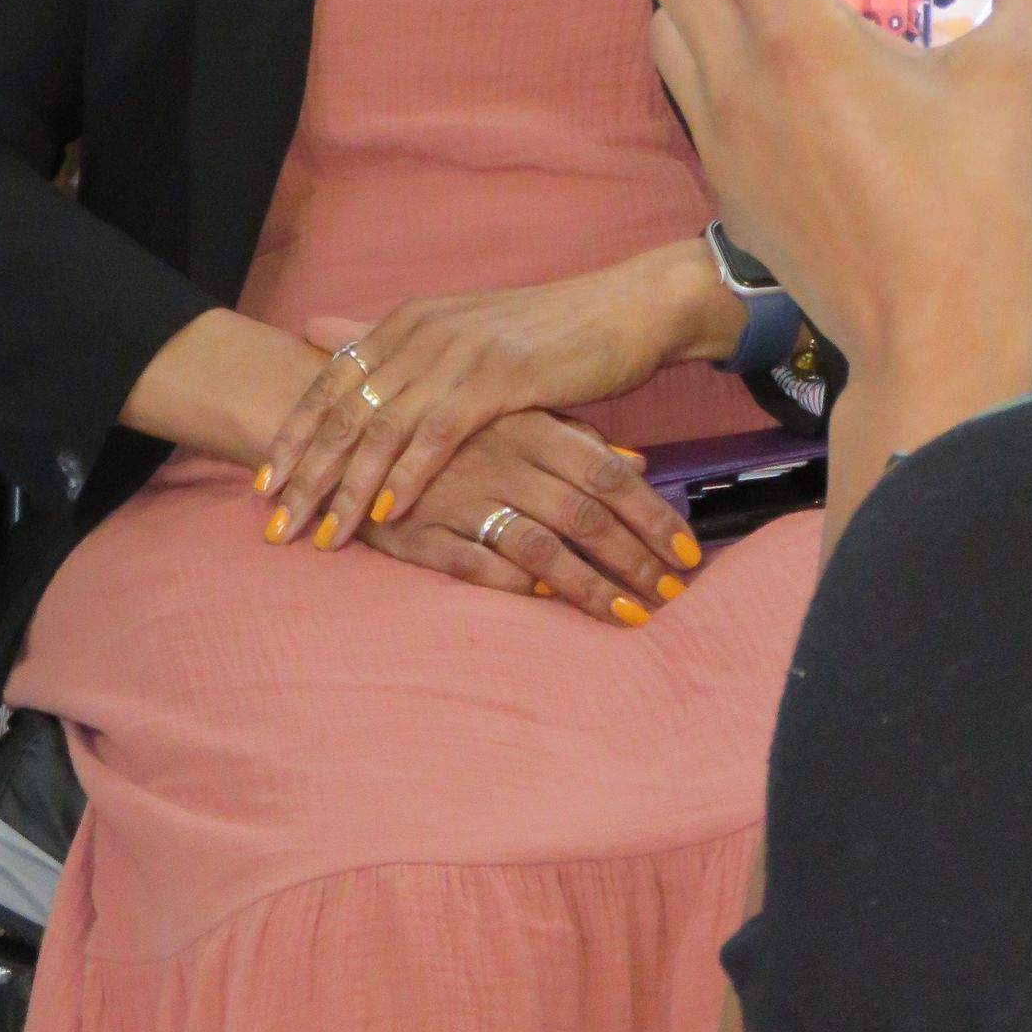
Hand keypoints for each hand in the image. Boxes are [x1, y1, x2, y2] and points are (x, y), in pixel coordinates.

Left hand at [254, 244, 741, 546]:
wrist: (621, 310)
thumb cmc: (542, 329)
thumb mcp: (457, 328)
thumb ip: (389, 340)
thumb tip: (317, 330)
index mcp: (408, 321)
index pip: (331, 383)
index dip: (292, 435)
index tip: (262, 484)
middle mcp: (423, 330)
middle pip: (345, 410)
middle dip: (304, 471)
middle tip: (274, 524)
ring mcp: (459, 352)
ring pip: (383, 428)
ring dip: (345, 487)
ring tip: (319, 534)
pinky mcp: (499, 376)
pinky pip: (438, 433)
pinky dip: (407, 475)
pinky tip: (385, 512)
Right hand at [349, 411, 703, 627]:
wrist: (343, 418)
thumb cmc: (445, 421)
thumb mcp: (516, 415)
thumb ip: (575, 438)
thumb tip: (638, 462)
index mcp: (530, 426)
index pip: (607, 473)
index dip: (651, 515)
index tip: (688, 553)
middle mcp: (504, 461)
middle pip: (584, 515)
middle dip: (634, 560)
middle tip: (672, 596)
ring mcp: (462, 497)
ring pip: (540, 547)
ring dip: (589, 586)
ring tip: (630, 616)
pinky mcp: (420, 531)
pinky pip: (475, 564)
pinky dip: (513, 585)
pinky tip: (549, 604)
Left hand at [646, 0, 1031, 385]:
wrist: (929, 344)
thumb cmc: (972, 214)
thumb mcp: (1017, 91)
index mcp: (799, 37)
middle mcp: (739, 77)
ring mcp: (720, 136)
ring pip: (663, 23)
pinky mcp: (726, 185)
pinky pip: (686, 87)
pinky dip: (702, 46)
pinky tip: (763, 62)